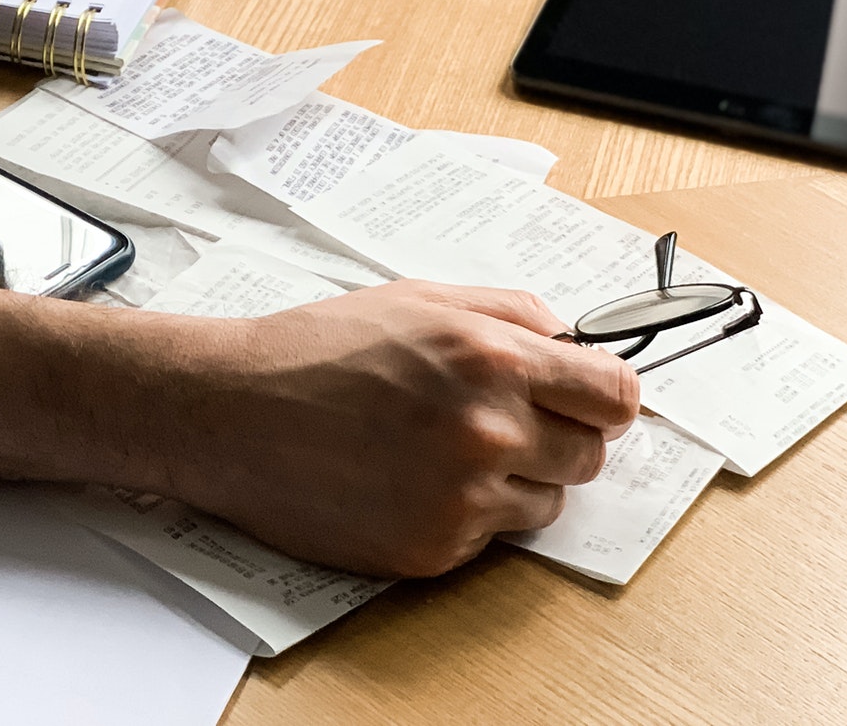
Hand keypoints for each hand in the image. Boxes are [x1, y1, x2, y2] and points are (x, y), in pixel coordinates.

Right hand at [155, 280, 640, 576]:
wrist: (231, 412)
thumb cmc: (315, 349)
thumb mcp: (417, 298)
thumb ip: (509, 314)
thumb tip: (571, 345)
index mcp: (492, 359)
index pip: (615, 396)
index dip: (603, 397)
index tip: (588, 400)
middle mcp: (489, 431)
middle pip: (589, 456)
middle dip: (555, 437)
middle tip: (494, 422)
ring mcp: (463, 498)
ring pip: (544, 504)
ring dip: (511, 482)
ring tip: (438, 450)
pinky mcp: (434, 548)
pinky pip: (488, 539)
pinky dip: (460, 514)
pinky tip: (405, 480)